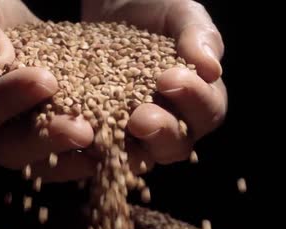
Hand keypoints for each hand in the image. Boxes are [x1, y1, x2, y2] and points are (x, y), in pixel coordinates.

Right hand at [0, 0, 94, 181]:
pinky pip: (57, 164)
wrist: (0, 30)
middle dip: (45, 139)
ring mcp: (6, 146)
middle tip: (83, 130)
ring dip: (70, 158)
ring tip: (104, 147)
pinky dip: (83, 160)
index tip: (46, 80)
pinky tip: (112, 154)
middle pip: (4, 148)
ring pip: (34, 164)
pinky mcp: (35, 149)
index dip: (8, 99)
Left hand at [83, 0, 226, 166]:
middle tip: (142, 119)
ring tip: (109, 129)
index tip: (171, 79)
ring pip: (137, 156)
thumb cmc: (158, 10)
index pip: (208, 111)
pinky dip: (87, 144)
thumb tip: (211, 68)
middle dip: (161, 133)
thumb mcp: (180, 13)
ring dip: (126, 148)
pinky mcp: (100, 134)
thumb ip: (198, 37)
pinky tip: (75, 129)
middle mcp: (172, 127)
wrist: (113, 7)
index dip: (194, 100)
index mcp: (201, 101)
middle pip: (175, 146)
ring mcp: (135, 137)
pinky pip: (96, 148)